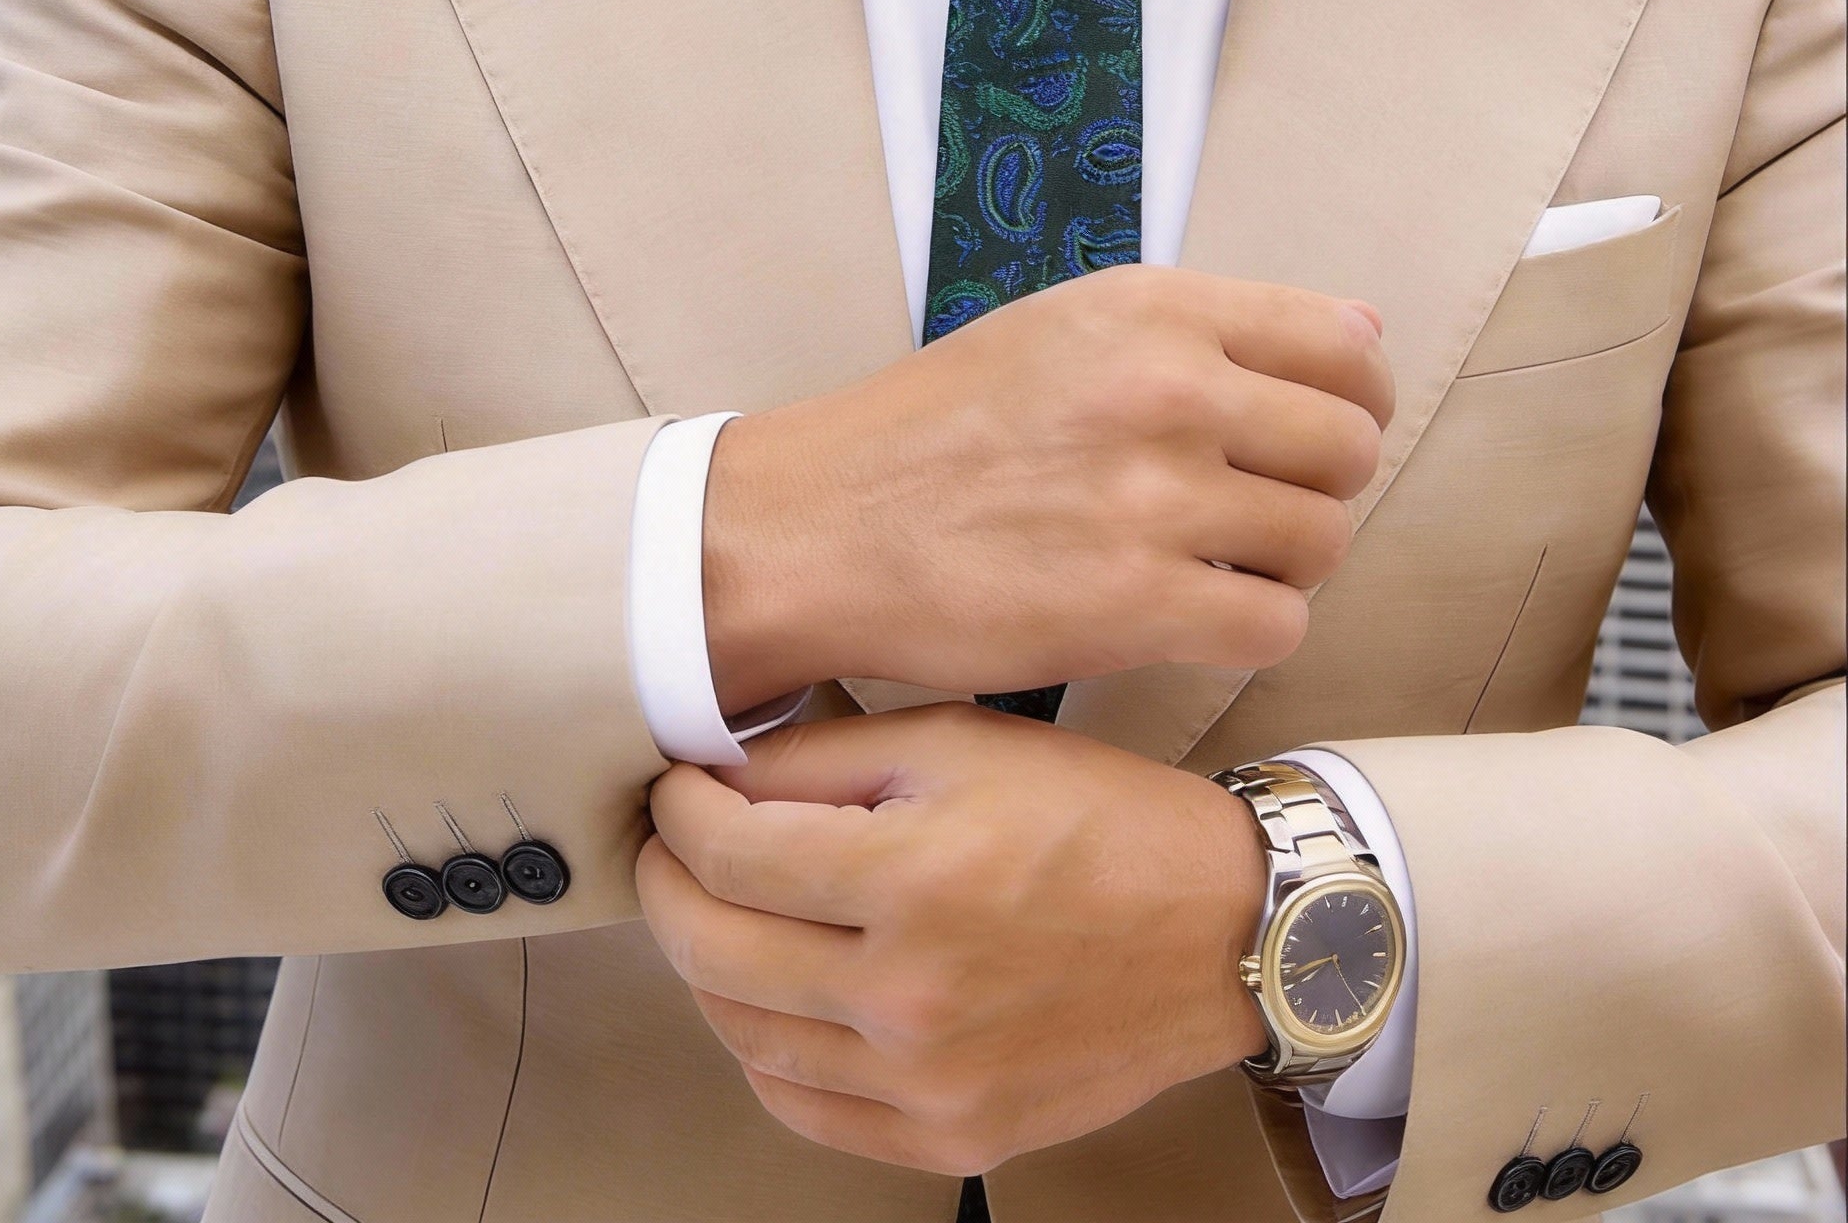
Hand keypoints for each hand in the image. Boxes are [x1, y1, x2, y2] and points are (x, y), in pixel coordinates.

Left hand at [636, 704, 1268, 1176]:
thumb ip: (824, 757)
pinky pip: (801, 1107)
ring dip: (704, 963)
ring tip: (719, 909)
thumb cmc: (1094, 816)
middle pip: (708, 949)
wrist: (1219, 929)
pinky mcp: (952, 1139)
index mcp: (914, 878)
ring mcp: (929, 1084)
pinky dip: (761, 1047)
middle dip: (664, 884)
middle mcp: (911, 996)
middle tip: (668, 846)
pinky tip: (774, 991)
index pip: (726, 852)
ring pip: (740, 1034)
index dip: (677, 811)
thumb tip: (714, 773)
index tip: (675, 788)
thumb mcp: (959, 742)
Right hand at [703, 264, 1393, 711]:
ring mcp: (1156, 498)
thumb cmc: (936, 428)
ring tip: (1210, 563)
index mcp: (1152, 309)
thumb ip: (1207, 327)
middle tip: (1252, 509)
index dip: (1352, 399)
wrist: (820, 527)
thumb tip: (1367, 329)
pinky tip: (1187, 615)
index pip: (1345, 346)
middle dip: (1319, 487)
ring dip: (1283, 564)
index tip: (1312, 432)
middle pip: (1350, 448)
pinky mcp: (1139, 606)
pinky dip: (1247, 630)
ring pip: (1324, 540)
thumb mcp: (1062, 328)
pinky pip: (1278, 626)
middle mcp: (1167, 389)